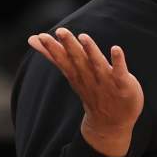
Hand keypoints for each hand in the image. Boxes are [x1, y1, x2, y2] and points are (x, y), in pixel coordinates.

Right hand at [28, 28, 143, 156]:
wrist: (111, 125)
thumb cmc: (90, 92)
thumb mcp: (72, 75)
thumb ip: (56, 57)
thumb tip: (33, 39)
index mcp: (77, 75)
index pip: (63, 61)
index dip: (52, 49)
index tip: (39, 37)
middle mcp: (90, 78)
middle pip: (78, 60)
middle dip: (69, 46)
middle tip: (60, 31)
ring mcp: (107, 82)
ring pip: (97, 64)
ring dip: (90, 51)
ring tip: (83, 36)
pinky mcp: (124, 85)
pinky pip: (120, 72)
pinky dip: (118, 61)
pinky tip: (116, 48)